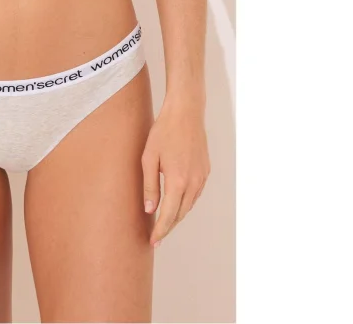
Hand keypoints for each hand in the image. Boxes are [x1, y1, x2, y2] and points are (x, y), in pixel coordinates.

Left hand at [142, 90, 209, 246]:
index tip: (152, 242)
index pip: (169, 216)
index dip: (160, 231)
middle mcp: (193, 183)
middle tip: (156, 236)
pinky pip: (195, 193)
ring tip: (164, 221)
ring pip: (189, 205)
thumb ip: (149, 186)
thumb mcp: (148, 158)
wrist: (186, 113)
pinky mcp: (206, 171)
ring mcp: (202, 177)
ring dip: (177, 214)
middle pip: (180, 214)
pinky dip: (185, 202)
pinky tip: (176, 201)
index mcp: (177, 181)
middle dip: (168, 226)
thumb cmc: (163, 132)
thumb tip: (149, 210)